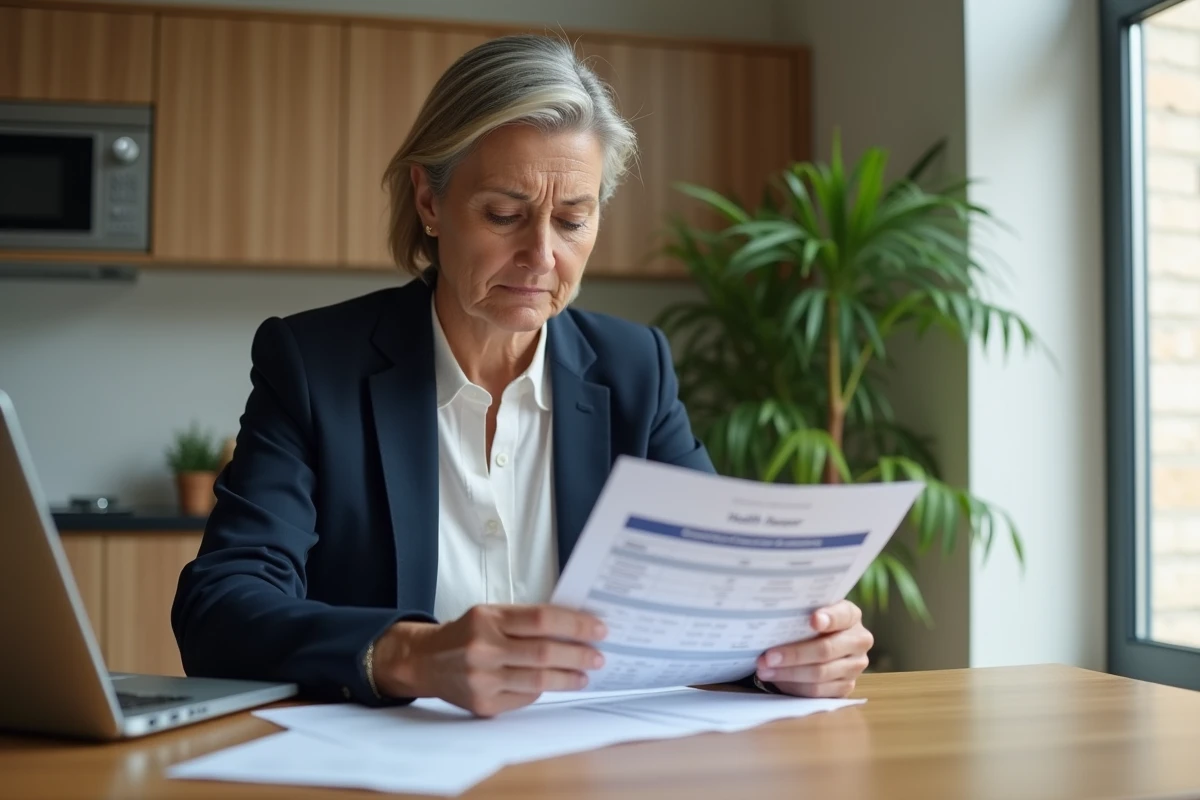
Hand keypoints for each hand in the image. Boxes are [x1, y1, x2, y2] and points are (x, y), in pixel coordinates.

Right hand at [372, 604, 606, 716]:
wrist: (425, 661)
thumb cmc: (465, 633)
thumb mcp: (490, 615)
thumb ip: (525, 620)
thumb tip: (573, 628)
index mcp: (488, 619)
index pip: (542, 619)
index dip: (575, 625)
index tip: (598, 629)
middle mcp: (484, 648)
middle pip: (544, 652)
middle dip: (578, 654)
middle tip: (598, 656)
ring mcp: (483, 679)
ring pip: (538, 681)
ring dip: (568, 678)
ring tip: (585, 674)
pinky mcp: (483, 704)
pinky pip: (524, 698)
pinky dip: (542, 691)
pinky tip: (554, 685)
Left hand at [755, 600, 871, 697]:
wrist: (822, 641)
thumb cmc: (809, 622)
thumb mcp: (809, 611)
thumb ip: (801, 611)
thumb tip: (774, 614)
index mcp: (851, 616)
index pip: (843, 615)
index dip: (829, 618)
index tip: (813, 620)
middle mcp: (859, 641)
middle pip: (826, 650)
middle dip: (794, 654)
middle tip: (768, 657)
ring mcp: (855, 666)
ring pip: (820, 674)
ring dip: (789, 674)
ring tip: (765, 670)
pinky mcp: (846, 687)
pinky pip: (818, 691)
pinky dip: (794, 686)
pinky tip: (778, 680)